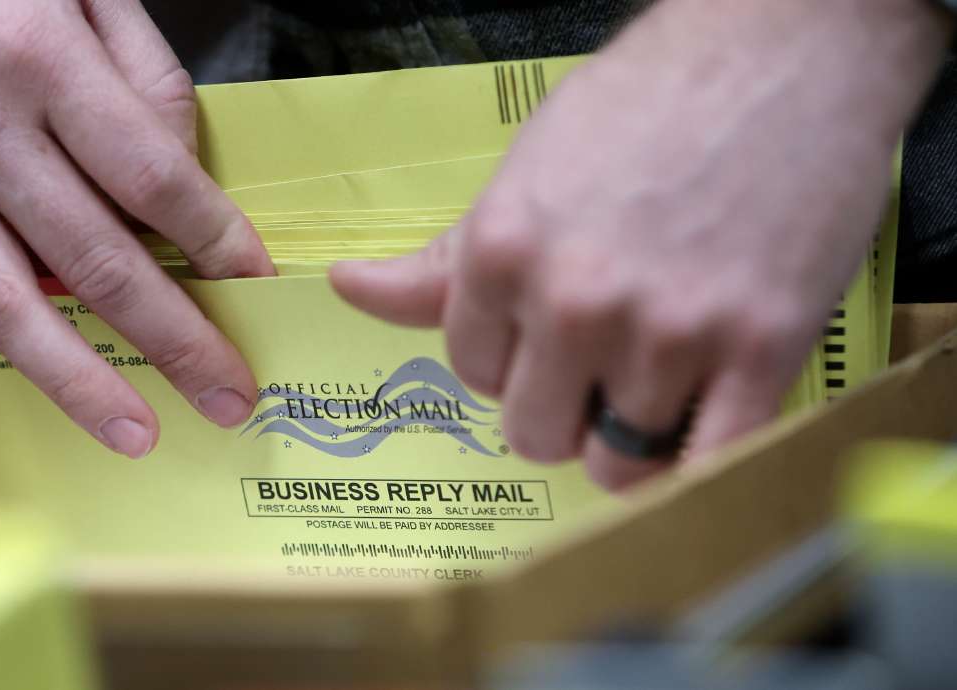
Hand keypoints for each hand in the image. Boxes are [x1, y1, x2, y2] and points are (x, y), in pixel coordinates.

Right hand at [0, 0, 273, 456]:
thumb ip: (142, 72)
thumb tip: (182, 164)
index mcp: (44, 62)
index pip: (152, 178)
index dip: (214, 240)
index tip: (253, 285)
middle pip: (94, 258)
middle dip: (173, 339)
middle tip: (224, 395)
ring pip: (1, 298)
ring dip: (72, 379)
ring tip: (131, 433)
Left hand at [332, 0, 949, 488]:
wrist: (784, 50)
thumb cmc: (648, 101)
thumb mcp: (524, 171)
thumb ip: (443, 259)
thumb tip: (349, 290)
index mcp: (500, 255)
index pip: (473, 373)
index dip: (513, 359)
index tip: (548, 334)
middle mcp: (573, 302)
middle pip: (535, 433)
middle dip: (563, 408)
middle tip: (603, 363)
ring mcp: (667, 331)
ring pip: (618, 462)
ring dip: (633, 432)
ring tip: (663, 372)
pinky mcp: (761, 350)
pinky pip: (707, 462)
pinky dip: (698, 456)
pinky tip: (704, 411)